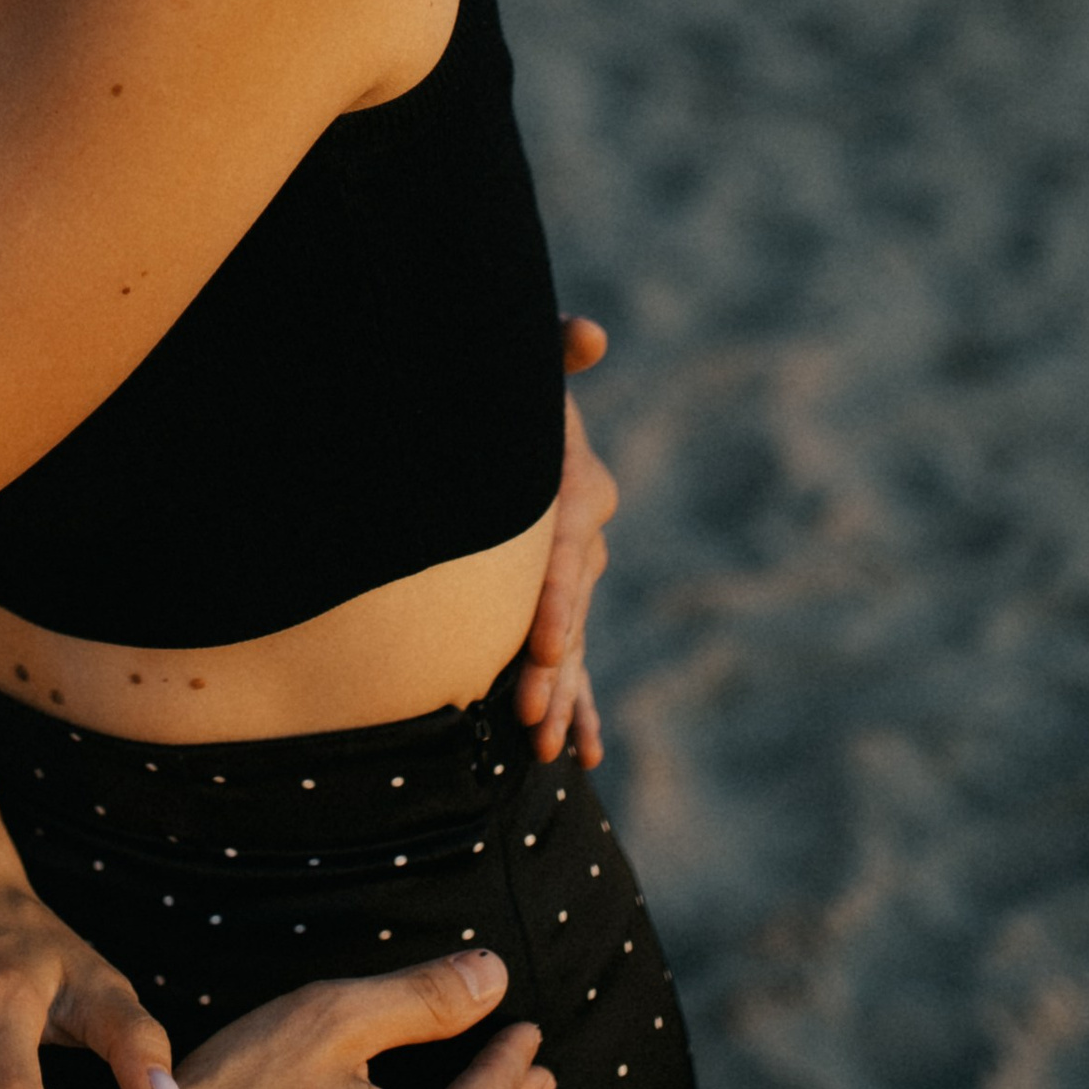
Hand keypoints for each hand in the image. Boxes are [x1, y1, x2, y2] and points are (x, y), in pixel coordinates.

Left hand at [514, 314, 615, 766]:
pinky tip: (583, 754)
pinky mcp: (556, 605)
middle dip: (549, 666)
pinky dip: (580, 705)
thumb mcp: (524, 370)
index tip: (539, 639)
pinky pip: (573, 661)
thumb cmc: (503, 391)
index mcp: (575, 489)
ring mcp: (573, 578)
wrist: (497, 418)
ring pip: (569, 646)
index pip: (564, 546)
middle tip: (527, 714)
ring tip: (546, 748)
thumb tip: (591, 333)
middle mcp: (583, 539)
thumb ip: (554, 351)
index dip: (554, 595)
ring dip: (560, 697)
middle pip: (568, 610)